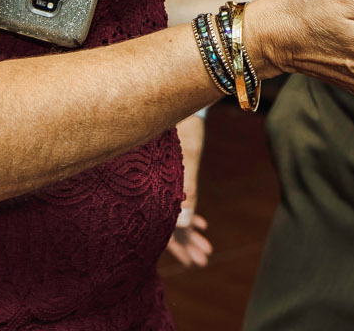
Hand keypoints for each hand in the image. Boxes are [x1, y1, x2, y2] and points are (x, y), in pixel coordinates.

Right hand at [163, 113, 212, 271]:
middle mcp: (149, 187)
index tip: (194, 262)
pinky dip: (186, 212)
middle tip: (202, 261)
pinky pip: (171, 200)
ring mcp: (155, 181)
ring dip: (187, 232)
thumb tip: (187, 225)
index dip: (178, 246)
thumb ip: (188, 191)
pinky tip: (199, 222)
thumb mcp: (188, 155)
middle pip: (166, 224)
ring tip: (204, 250)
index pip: (162, 225)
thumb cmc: (181, 122)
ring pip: (170, 215)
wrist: (175, 91)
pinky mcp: (162, 173)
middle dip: (186, 245)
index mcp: (149, 186)